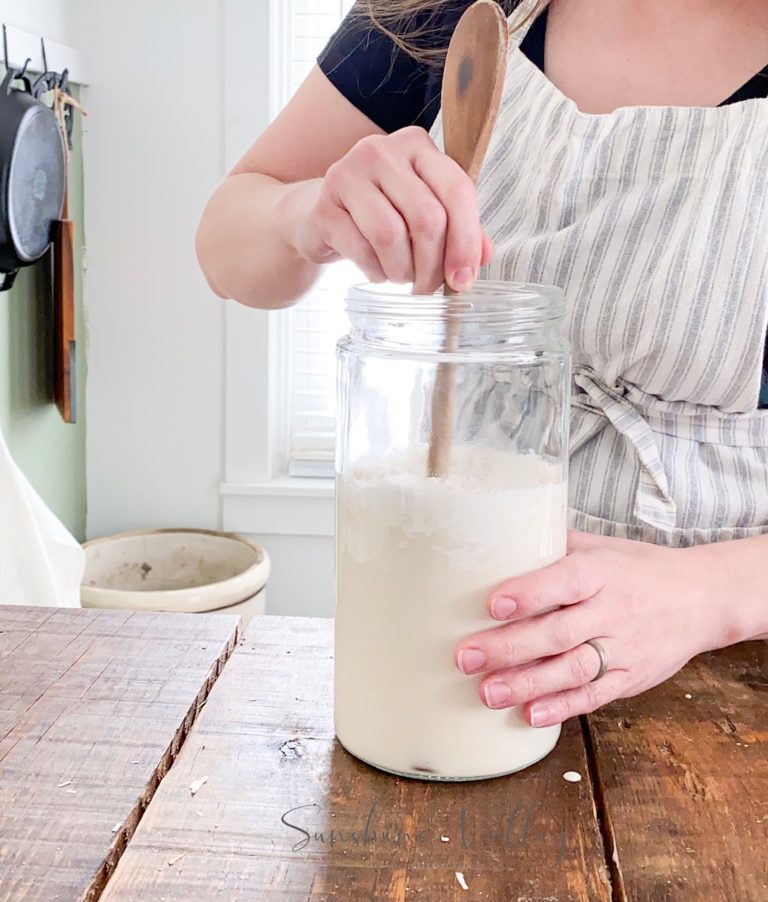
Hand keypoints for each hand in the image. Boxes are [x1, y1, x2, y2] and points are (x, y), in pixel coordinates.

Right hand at [282, 126, 493, 293]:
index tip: (464, 279)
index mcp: (417, 146)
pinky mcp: (322, 205)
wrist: (316, 219)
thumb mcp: (423, 216)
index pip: (457, 190)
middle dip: (432, 266)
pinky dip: (375, 272)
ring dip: (402, 271)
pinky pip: (361, 250)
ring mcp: (347, 173)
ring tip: (401, 277)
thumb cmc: (380, 215)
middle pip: (427, 218)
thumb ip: (459, 230)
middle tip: (428, 288)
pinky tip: (377, 272)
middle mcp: (382, 150)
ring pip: (391, 235)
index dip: (466, 241)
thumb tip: (483, 258)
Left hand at [454, 530, 753, 727]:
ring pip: (572, 670)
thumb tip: (498, 542)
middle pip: (558, 633)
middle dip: (509, 648)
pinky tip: (529, 715)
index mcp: (602, 572)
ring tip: (486, 693)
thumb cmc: (638, 567)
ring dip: (527, 684)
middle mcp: (612, 611)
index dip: (528, 594)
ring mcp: (623, 648)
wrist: (701, 597)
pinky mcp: (631, 678)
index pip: (563, 581)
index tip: (492, 604)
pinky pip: (594, 696)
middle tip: (466, 657)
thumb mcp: (601, 546)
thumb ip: (554, 546)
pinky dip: (562, 707)